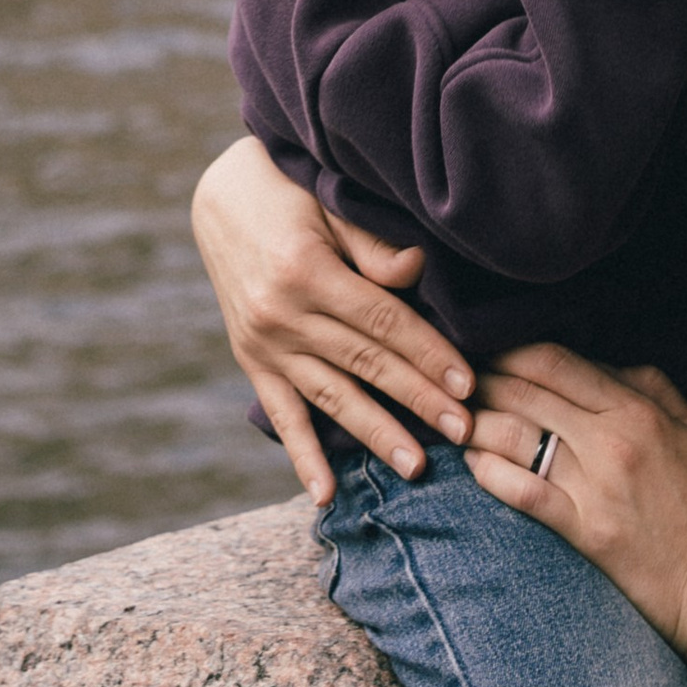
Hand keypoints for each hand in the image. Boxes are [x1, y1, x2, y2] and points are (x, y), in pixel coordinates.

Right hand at [190, 136, 472, 503]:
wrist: (219, 198)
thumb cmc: (290, 192)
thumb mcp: (330, 201)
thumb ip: (372, 243)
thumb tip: (417, 271)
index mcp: (307, 270)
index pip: (382, 322)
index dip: (427, 352)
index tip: (467, 383)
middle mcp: (282, 313)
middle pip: (365, 364)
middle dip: (417, 400)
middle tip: (464, 432)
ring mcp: (263, 342)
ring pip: (330, 396)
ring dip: (374, 433)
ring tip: (415, 466)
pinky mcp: (251, 360)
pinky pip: (280, 413)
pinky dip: (302, 455)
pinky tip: (324, 494)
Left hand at [463, 346, 686, 676]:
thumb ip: (648, 385)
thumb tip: (598, 361)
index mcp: (637, 408)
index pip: (555, 360)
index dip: (510, 349)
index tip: (487, 348)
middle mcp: (610, 440)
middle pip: (526, 391)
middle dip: (482, 379)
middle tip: (454, 378)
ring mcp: (594, 486)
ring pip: (516, 436)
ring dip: (476, 423)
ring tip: (453, 418)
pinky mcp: (584, 531)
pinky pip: (523, 491)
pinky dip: (490, 473)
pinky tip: (472, 463)